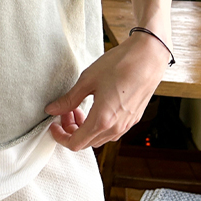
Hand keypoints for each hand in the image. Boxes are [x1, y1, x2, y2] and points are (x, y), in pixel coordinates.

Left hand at [43, 31, 171, 150]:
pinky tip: (94, 106)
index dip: (60, 136)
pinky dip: (98, 125)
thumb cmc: (119, 65)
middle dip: (71, 129)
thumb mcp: (88, 80)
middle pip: (86, 143)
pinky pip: (111, 131)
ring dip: (84, 128)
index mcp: (102, 120)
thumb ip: (69, 99)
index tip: (53, 124)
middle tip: (65, 110)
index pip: (75, 143)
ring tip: (78, 107)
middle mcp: (116, 128)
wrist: (148, 57)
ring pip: (99, 138)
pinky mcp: (133, 118)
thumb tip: (52, 110)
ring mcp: (127, 125)